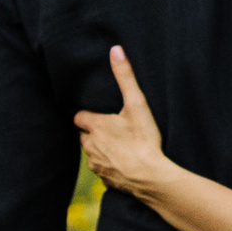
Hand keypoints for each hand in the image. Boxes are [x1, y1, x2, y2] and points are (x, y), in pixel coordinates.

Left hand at [74, 45, 169, 198]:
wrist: (151, 177)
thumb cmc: (143, 139)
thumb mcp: (137, 104)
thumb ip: (125, 77)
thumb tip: (116, 50)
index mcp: (94, 126)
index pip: (79, 117)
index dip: (89, 115)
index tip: (100, 113)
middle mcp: (90, 146)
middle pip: (85, 136)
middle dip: (94, 132)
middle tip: (113, 128)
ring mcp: (97, 165)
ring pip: (93, 154)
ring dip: (101, 149)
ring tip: (120, 146)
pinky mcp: (106, 180)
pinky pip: (103, 171)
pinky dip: (111, 167)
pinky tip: (125, 163)